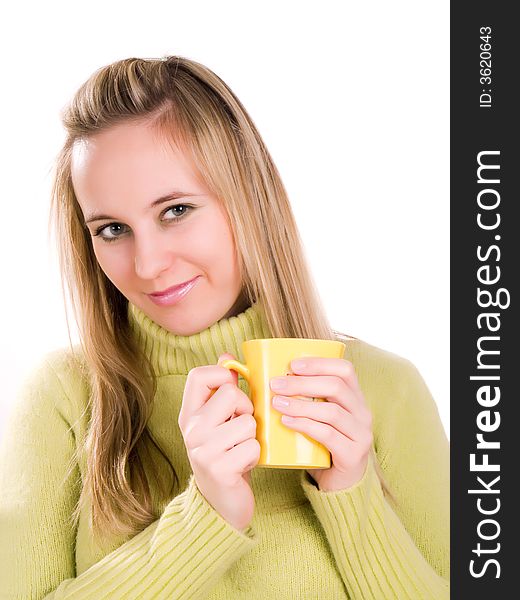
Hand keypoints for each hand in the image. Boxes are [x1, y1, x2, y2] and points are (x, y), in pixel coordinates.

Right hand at [178, 353, 260, 530]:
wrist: (220, 503)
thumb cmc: (226, 454)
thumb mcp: (220, 420)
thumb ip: (223, 389)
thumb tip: (228, 356)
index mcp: (189, 413)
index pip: (200, 374)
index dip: (223, 375)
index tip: (233, 390)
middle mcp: (191, 429)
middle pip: (232, 394)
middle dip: (246, 410)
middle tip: (241, 428)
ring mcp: (202, 450)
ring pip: (247, 422)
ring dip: (253, 437)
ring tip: (241, 449)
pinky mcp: (219, 469)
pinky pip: (253, 446)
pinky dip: (255, 456)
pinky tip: (243, 465)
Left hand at [269, 357, 372, 491]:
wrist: (340, 485)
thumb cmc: (323, 446)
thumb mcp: (318, 417)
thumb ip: (305, 398)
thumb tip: (270, 378)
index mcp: (355, 398)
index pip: (345, 369)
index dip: (320, 363)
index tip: (292, 365)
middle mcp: (362, 413)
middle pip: (336, 387)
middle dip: (303, 382)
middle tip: (276, 384)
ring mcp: (360, 434)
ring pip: (331, 411)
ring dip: (300, 404)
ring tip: (276, 403)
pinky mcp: (352, 455)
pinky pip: (328, 435)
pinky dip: (304, 425)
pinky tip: (286, 422)